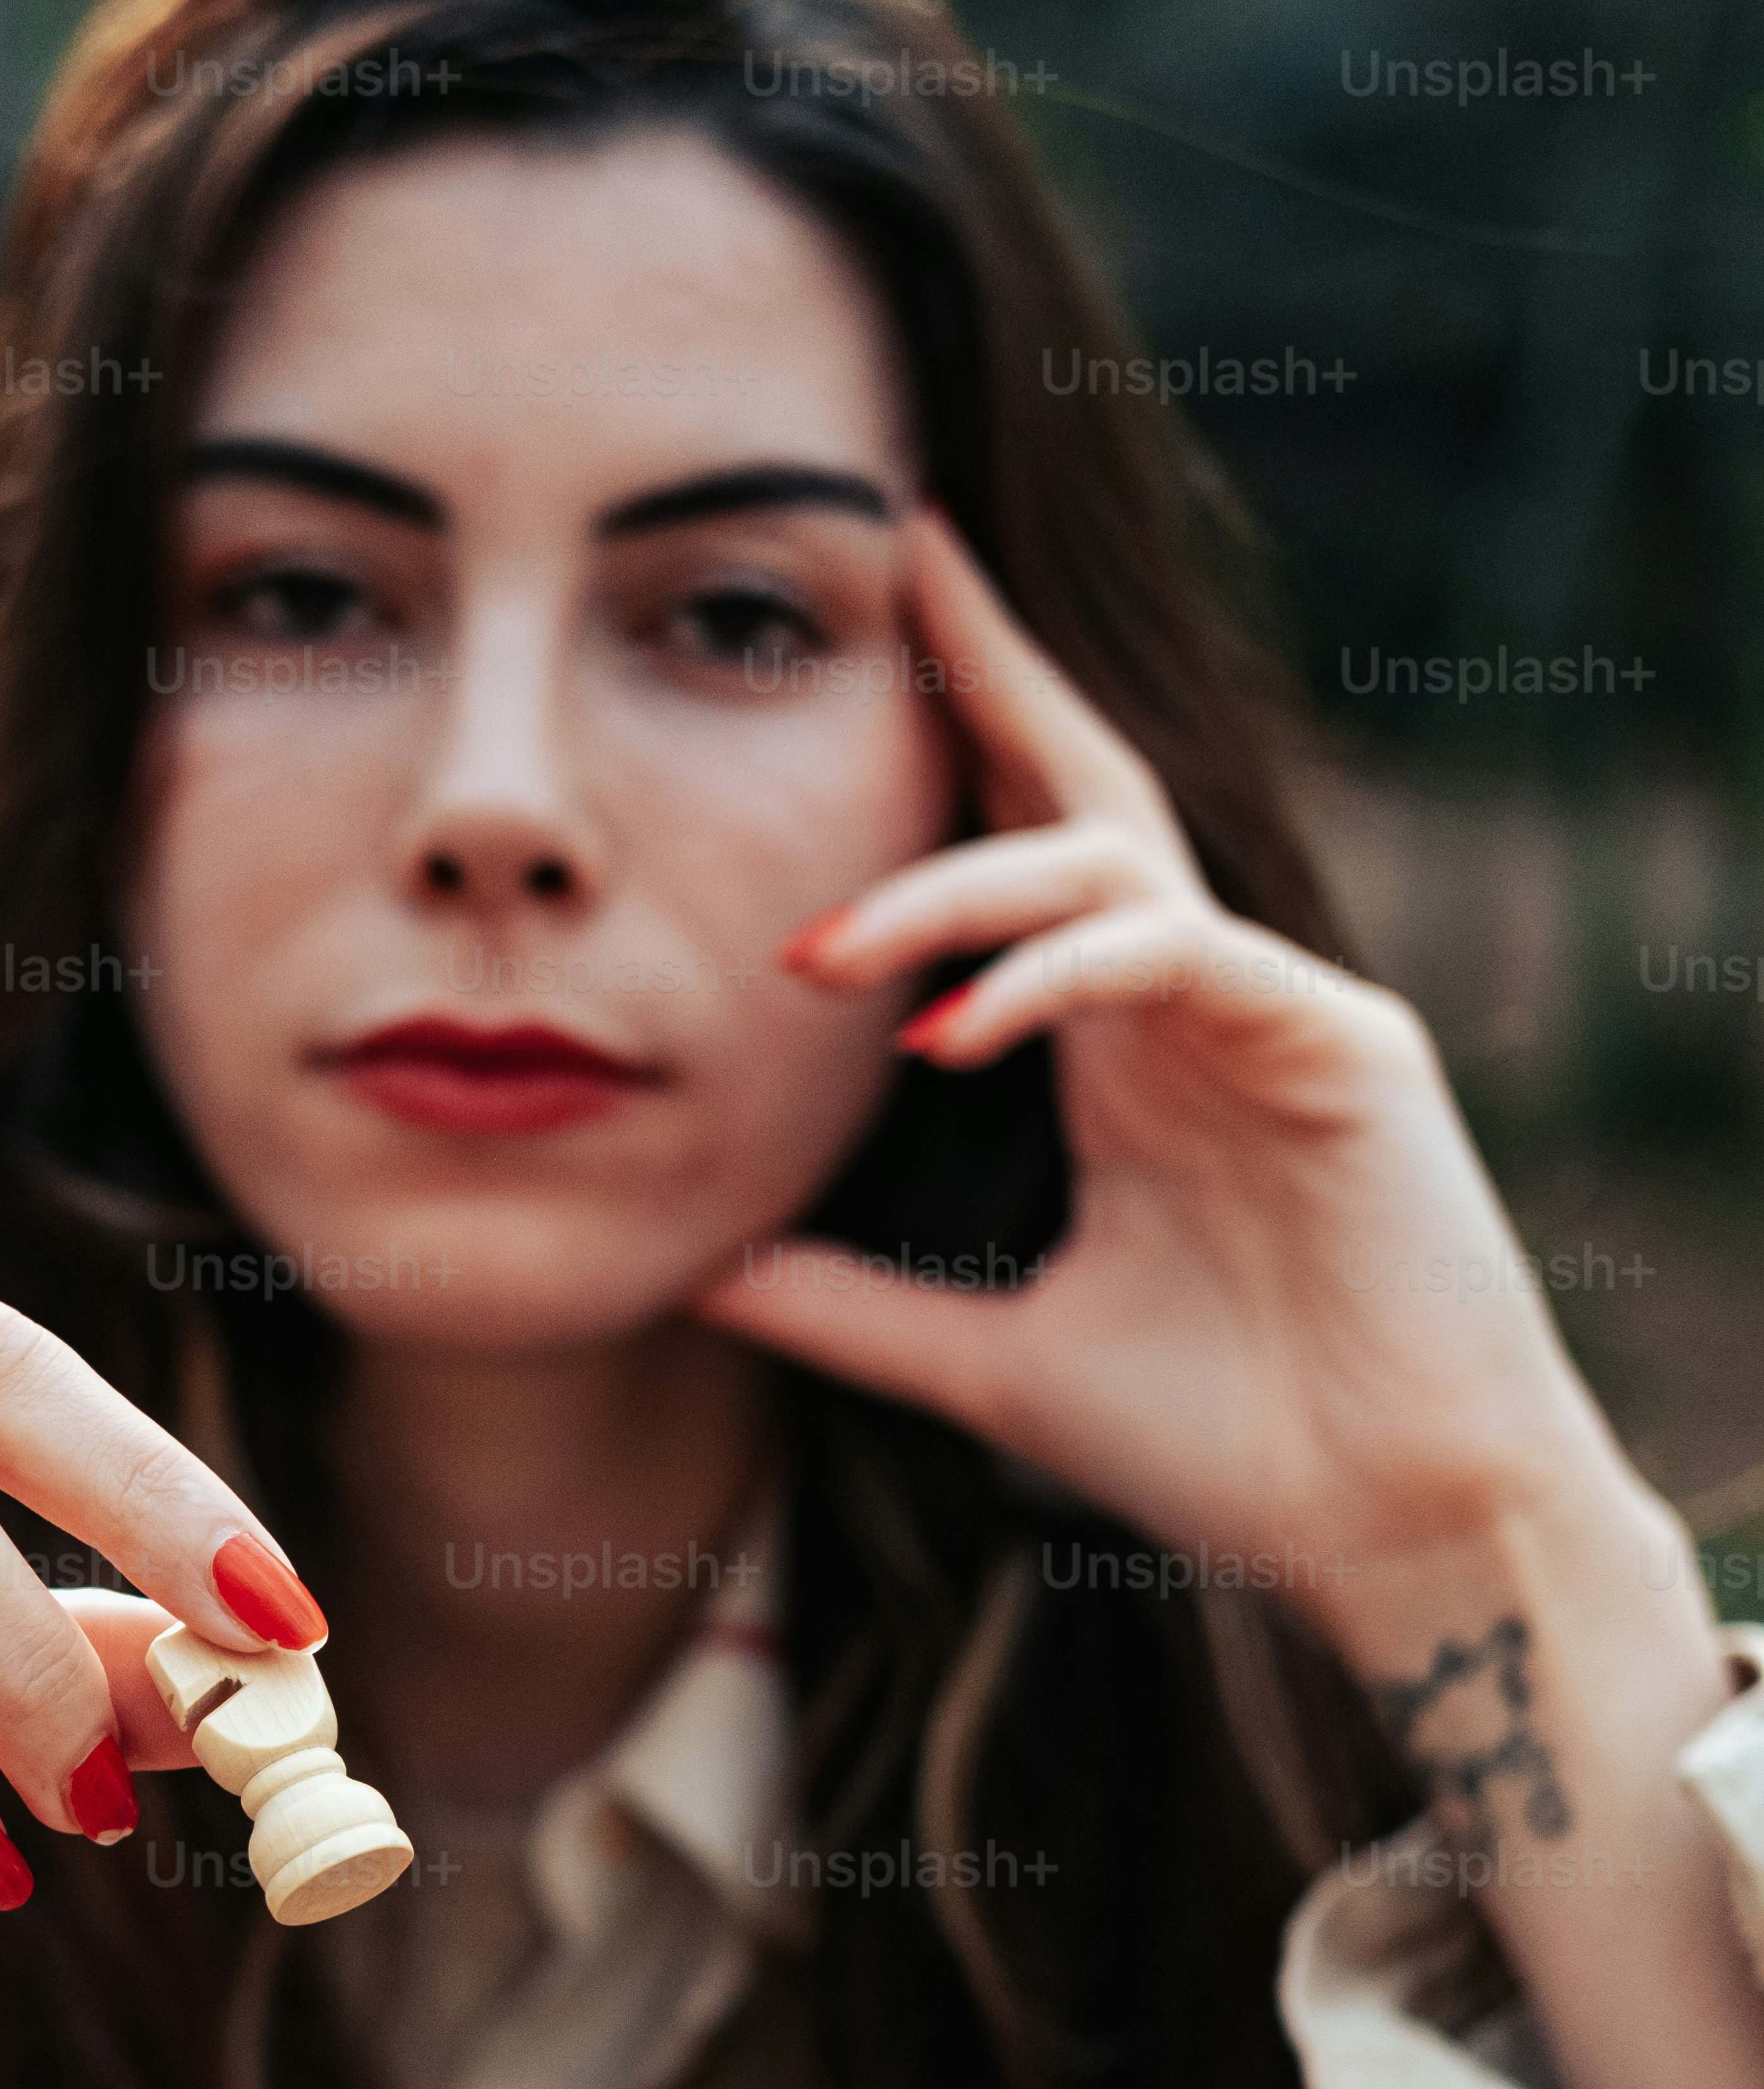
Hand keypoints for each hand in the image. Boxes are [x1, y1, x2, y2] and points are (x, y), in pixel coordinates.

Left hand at [696, 508, 1634, 1621]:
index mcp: (1128, 1054)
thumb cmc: (1228, 1446)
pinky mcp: (1340, 1046)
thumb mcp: (992, 1369)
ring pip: (1112, 870)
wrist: (1386, 1532)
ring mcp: (1277, 1012)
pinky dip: (1058, 978)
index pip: (1037, 854)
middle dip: (1001, 669)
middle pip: (1093, 787)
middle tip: (905, 556)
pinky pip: (1178, 958)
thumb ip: (855, 1308)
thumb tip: (703, 1277)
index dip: (970, 730)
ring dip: (957, 894)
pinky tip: (953, 1026)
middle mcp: (1201, 1006)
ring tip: (822, 956)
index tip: (880, 625)